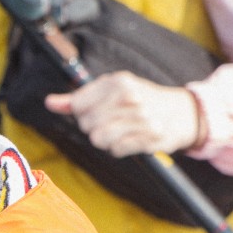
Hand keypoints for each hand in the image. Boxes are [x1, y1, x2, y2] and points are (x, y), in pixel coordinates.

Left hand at [44, 72, 204, 156]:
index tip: (98, 110)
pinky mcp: (149, 136)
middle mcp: (129, 96)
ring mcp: (141, 116)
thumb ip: (78, 99)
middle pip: (86, 124)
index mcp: (118, 82)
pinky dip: (120, 149)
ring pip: (98, 139)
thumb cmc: (140, 102)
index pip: (78, 105)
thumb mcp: (111, 92)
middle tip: (114, 122)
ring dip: (106, 141)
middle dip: (95, 128)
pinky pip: (116, 150)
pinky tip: (132, 139)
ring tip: (122, 132)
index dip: (83, 113)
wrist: (183, 113)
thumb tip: (49, 102)